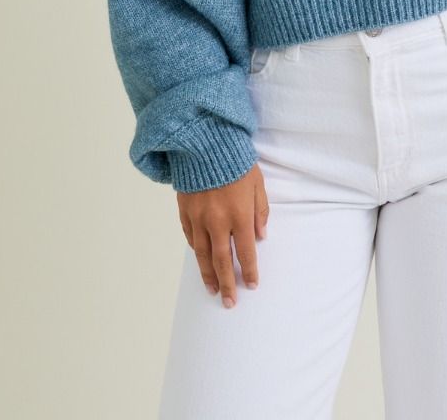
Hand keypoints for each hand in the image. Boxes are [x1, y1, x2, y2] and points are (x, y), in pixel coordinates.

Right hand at [176, 162, 269, 307]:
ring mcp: (198, 218)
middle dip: (227, 283)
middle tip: (230, 302)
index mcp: (239, 214)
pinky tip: (201, 260)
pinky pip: (190, 238)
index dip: (249, 271)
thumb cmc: (236, 161)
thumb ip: (260, 211)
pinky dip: (196, 251)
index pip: (245, 252)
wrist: (205, 143)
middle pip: (222, 261)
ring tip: (213, 290)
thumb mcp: (257, 183)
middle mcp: (217, 221)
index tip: (251, 285)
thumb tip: (261, 236)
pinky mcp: (184, 211)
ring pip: (202, 255)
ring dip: (208, 275)